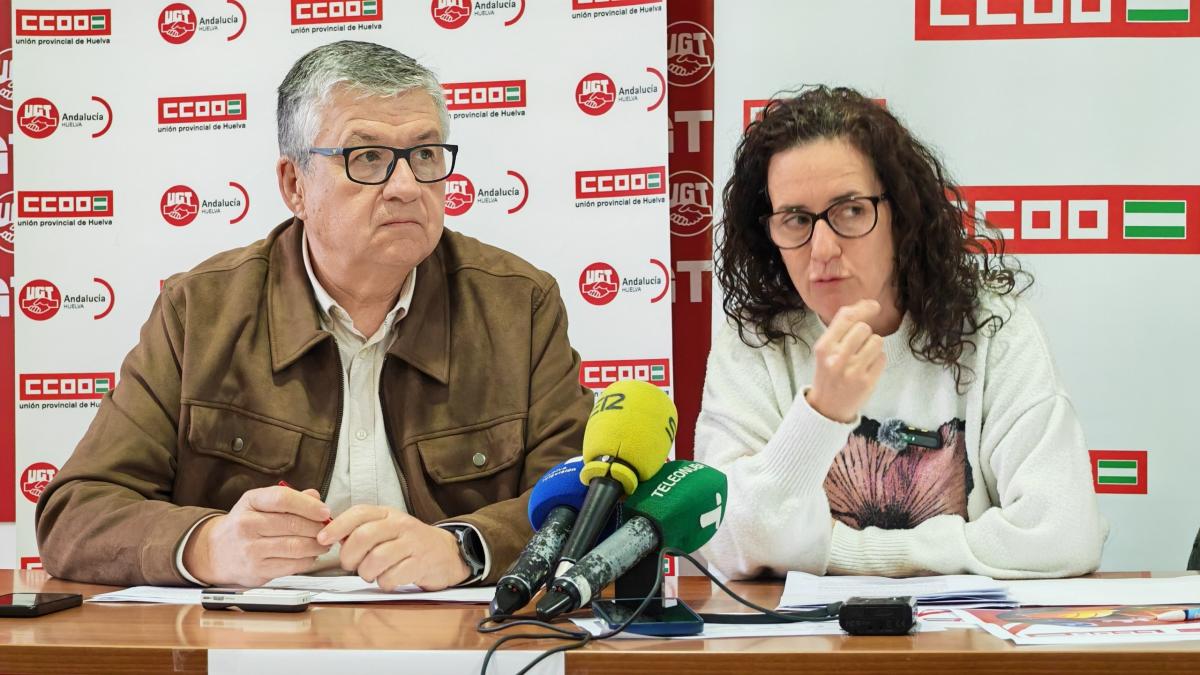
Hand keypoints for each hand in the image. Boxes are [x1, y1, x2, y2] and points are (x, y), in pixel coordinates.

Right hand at [182, 485, 331, 586]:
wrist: (215, 552)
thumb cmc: (245, 525)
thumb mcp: (261, 503)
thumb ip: (289, 499)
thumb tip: (316, 497)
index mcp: (250, 502)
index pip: (283, 499)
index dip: (308, 505)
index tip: (324, 511)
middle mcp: (247, 524)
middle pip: (292, 524)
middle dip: (317, 527)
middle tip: (327, 529)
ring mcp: (250, 549)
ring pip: (295, 546)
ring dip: (316, 545)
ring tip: (323, 543)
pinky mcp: (257, 570)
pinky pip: (292, 565)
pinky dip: (307, 560)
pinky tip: (311, 556)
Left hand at [319, 506, 469, 590]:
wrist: (446, 552)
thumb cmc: (408, 543)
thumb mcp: (387, 529)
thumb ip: (361, 530)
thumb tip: (328, 537)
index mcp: (388, 514)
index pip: (359, 513)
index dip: (337, 526)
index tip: (323, 540)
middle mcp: (401, 525)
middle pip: (364, 536)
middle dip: (349, 556)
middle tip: (350, 564)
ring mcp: (413, 544)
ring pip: (376, 559)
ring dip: (366, 572)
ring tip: (370, 573)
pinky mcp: (421, 564)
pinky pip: (392, 577)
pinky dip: (384, 583)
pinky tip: (388, 579)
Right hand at [805, 299, 886, 422]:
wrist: (827, 408)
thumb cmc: (828, 373)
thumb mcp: (825, 350)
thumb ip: (841, 329)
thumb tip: (867, 304)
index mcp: (824, 347)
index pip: (846, 318)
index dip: (863, 308)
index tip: (874, 306)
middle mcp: (837, 358)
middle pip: (864, 328)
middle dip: (865, 333)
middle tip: (859, 345)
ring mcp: (852, 371)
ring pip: (876, 341)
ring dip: (873, 346)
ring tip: (862, 358)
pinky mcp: (867, 382)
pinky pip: (882, 358)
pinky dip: (877, 361)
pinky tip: (866, 369)